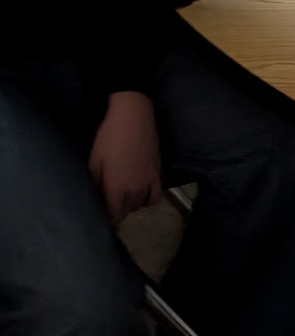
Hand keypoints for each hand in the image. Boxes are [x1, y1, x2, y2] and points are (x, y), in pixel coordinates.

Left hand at [88, 91, 161, 225]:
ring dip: (131, 204)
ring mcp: (149, 183)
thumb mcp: (94, 161)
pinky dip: (147, 198)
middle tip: (109, 200)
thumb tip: (96, 198)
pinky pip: (154, 197)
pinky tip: (141, 192)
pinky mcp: (159, 174)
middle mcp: (135, 192)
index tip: (100, 213)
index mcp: (117, 190)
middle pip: (126, 211)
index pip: (113, 216)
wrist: (133, 117)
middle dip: (117, 209)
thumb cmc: (109, 138)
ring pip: (140, 205)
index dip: (107, 218)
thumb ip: (95, 184)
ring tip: (123, 195)